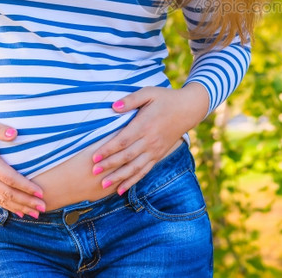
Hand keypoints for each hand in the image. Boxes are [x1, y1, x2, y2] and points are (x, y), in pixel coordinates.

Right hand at [0, 112, 45, 217]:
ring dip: (19, 208)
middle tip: (43, 207)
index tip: (41, 193)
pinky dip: (8, 207)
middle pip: (7, 194)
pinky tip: (20, 212)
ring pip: (1, 200)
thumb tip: (15, 133)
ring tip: (36, 214)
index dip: (26, 187)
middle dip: (26, 202)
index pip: (10, 179)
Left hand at [89, 83, 209, 194]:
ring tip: (104, 184)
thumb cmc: (165, 98)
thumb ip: (131, 100)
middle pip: (127, 156)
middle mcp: (150, 140)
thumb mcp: (149, 92)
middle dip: (109, 165)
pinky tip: (121, 189)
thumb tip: (113, 107)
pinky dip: (132, 181)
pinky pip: (144, 171)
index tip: (94, 157)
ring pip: (135, 168)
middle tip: (93, 172)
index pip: (123, 140)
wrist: (188, 109)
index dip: (108, 149)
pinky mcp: (159, 155)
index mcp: (145, 125)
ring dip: (119, 177)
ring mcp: (155, 150)